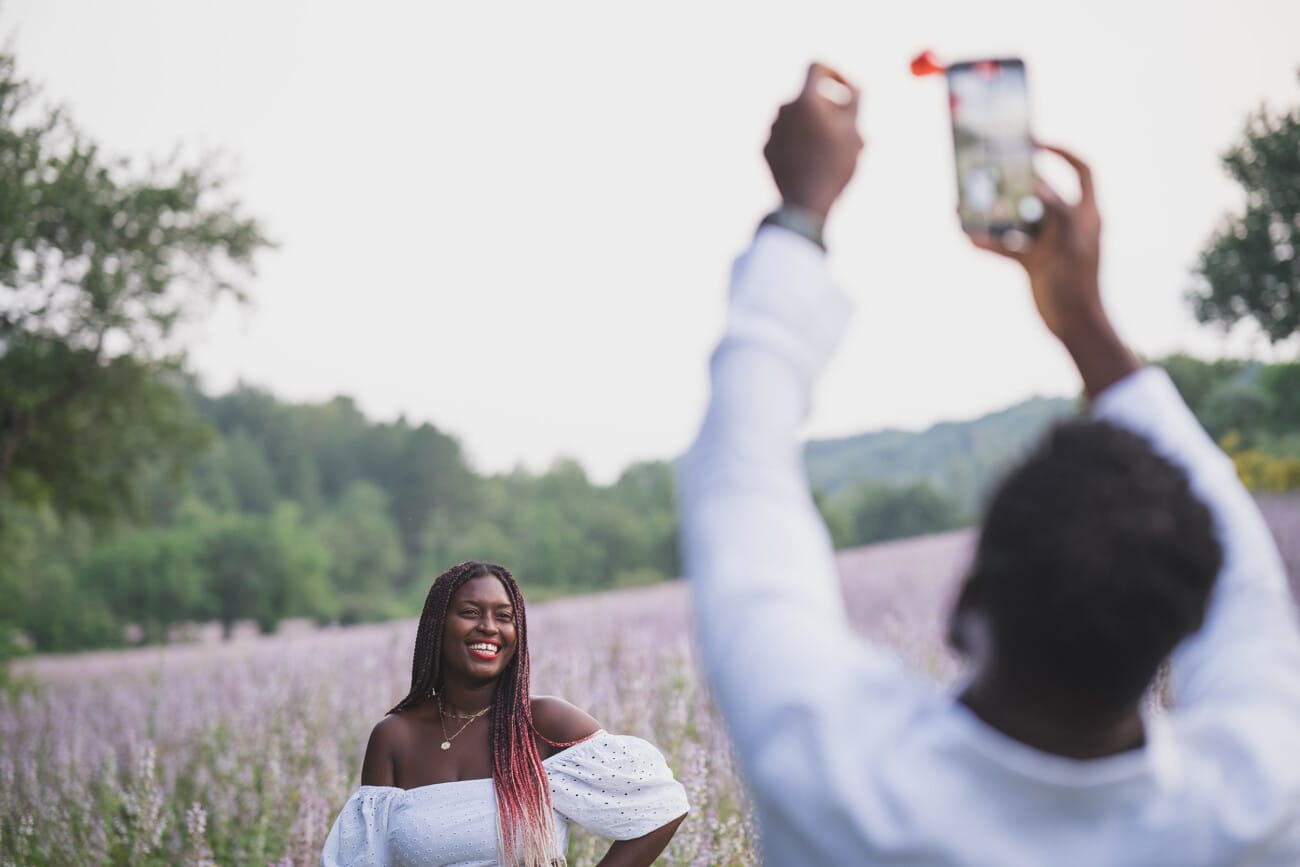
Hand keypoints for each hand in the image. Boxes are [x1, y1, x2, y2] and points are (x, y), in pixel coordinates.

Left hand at [763, 63, 863, 222]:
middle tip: (850, 130)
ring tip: (836, 151)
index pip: (816, 67)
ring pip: (799, 120)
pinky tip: (814, 163)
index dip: (835, 72)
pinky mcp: (765, 149)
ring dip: (818, 127)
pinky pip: (787, 137)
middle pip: (810, 97)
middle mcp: (783, 110)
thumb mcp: (853, 131)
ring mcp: (771, 130)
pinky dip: (802, 142)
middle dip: (831, 108)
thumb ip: (855, 100)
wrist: (804, 203)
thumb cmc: (833, 166)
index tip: (847, 89)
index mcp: (804, 100)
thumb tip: (855, 87)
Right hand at [971, 144, 1138, 397]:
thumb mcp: (1072, 245)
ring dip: (996, 212)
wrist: (1075, 325)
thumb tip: (1038, 185)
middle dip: (1016, 181)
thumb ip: (1060, 212)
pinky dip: (989, 243)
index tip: (1036, 143)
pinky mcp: (1033, 262)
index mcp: (1087, 214)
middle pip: (1040, 191)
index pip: (1081, 171)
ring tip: (972, 203)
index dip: (1062, 153)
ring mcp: (1049, 242)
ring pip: (1019, 218)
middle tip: (991, 169)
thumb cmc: (1079, 285)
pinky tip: (969, 238)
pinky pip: (1007, 246)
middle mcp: (1068, 223)